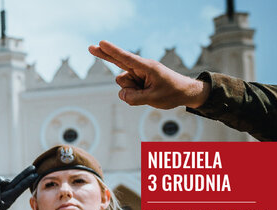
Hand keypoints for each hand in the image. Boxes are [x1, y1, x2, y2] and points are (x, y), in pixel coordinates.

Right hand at [88, 40, 209, 108]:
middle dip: (105, 56)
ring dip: (130, 92)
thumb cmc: (173, 92)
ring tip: (146, 94)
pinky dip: (132, 95)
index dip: (112, 51)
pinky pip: (127, 89)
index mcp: (147, 67)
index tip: (101, 43)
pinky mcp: (138, 80)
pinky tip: (145, 94)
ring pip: (122, 84)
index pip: (126, 58)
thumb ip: (134, 98)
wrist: (185, 93)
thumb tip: (121, 95)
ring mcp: (138, 74)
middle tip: (91, 47)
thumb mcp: (154, 98)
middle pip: (118, 63)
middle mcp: (140, 68)